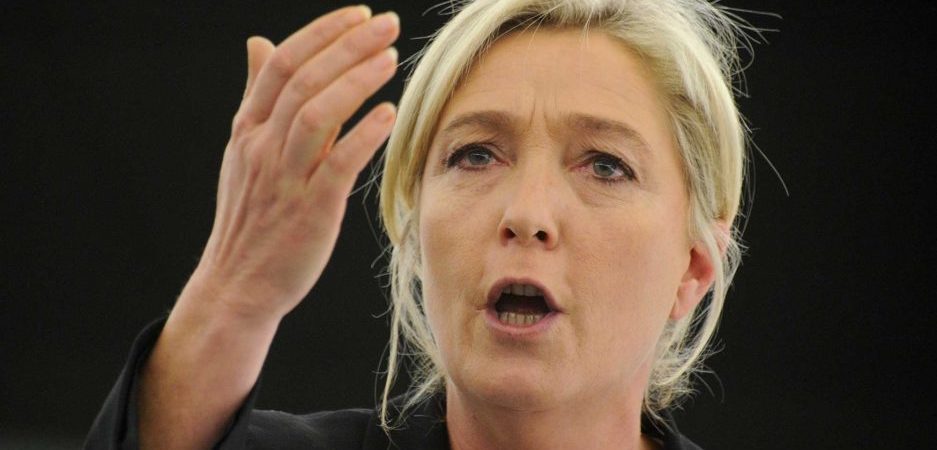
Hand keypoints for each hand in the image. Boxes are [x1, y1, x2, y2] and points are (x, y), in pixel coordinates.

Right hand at [189, 6, 399, 321]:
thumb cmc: (250, 217)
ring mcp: (284, 178)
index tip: (359, 14)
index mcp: (248, 130)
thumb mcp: (243, 151)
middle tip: (388, 25)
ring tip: (391, 58)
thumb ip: (256, 96)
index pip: (281, 63)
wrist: (238, 284)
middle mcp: (262, 147)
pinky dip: (363, 135)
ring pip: (316, 114)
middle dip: (347, 46)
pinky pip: (338, 163)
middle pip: (303, 80)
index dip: (321, 33)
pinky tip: (389, 113)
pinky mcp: (310, 209)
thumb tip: (257, 42)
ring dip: (356, 81)